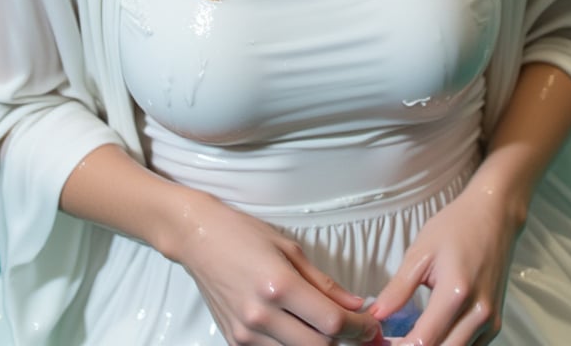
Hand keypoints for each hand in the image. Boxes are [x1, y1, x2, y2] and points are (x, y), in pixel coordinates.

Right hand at [173, 191, 382, 344]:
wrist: (199, 239)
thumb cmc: (244, 235)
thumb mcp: (290, 249)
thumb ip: (324, 283)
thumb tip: (356, 305)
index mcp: (279, 285)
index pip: (332, 323)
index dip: (360, 328)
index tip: (371, 325)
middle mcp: (261, 314)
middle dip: (345, 342)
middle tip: (358, 331)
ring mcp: (246, 333)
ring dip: (319, 345)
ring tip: (329, 329)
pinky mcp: (235, 342)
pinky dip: (293, 345)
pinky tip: (300, 330)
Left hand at [368, 179, 521, 345]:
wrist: (494, 216)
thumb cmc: (456, 227)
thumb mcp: (421, 252)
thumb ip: (398, 288)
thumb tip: (376, 314)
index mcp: (456, 292)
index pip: (424, 341)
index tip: (381, 342)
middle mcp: (479, 313)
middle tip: (392, 342)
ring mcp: (490, 321)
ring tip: (407, 340)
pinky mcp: (495, 323)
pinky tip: (432, 336)